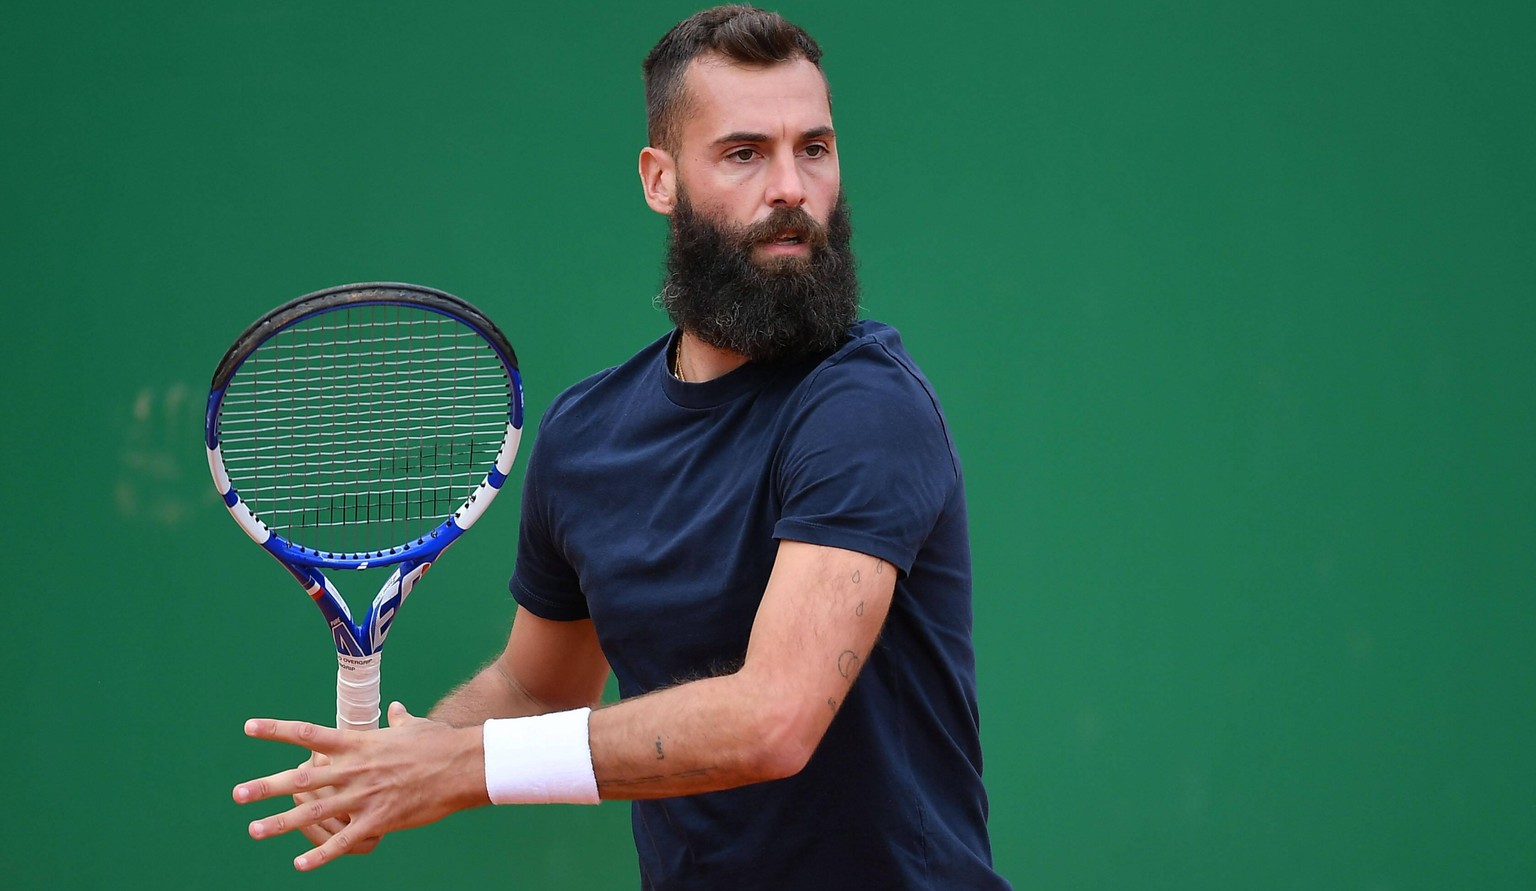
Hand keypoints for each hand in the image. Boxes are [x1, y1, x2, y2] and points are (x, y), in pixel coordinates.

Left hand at [233, 701, 488, 870]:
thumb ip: (399, 719)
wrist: (463, 766)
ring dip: (281, 823)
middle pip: (301, 778)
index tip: (249, 728)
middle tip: (238, 794)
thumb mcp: (415, 726)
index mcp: (359, 743)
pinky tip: (299, 866)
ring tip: (253, 830)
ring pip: (314, 812)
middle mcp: (354, 769)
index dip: (276, 730)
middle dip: (267, 787)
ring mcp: (364, 796)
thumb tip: (396, 709)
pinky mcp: (379, 819)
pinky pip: (344, 840)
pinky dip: (321, 855)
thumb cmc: (440, 742)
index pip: (308, 734)